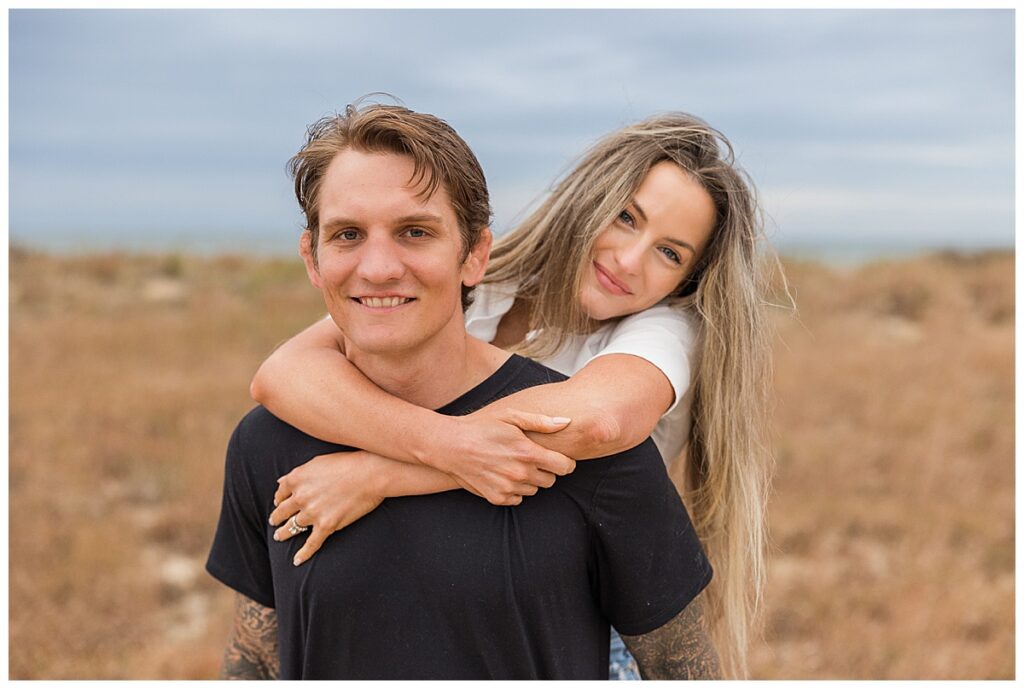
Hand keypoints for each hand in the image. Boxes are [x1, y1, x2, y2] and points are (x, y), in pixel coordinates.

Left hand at [269, 451, 386, 565]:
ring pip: (292, 527)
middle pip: (282, 511)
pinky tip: (297, 560)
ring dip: (284, 533)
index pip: (281, 493)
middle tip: (274, 522)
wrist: (370, 474)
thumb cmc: (347, 463)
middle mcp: (300, 497)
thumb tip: (282, 482)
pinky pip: (311, 543)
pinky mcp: (327, 525)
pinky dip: (303, 554)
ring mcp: (312, 513)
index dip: (279, 499)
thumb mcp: (317, 462)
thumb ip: (298, 473)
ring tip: (280, 536)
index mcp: (296, 479)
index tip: (279, 503)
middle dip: (276, 517)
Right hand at [432, 409, 576, 506]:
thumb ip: (541, 422)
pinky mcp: (497, 498)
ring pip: (534, 489)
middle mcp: (520, 474)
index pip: (565, 467)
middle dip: (547, 470)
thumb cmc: (482, 427)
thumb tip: (566, 422)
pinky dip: (515, 490)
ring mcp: (508, 488)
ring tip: (514, 464)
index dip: (565, 462)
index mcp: (528, 453)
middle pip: (551, 480)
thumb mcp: (511, 416)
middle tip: (531, 458)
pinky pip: (518, 498)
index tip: (559, 459)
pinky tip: (504, 475)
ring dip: (530, 480)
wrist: (450, 445)